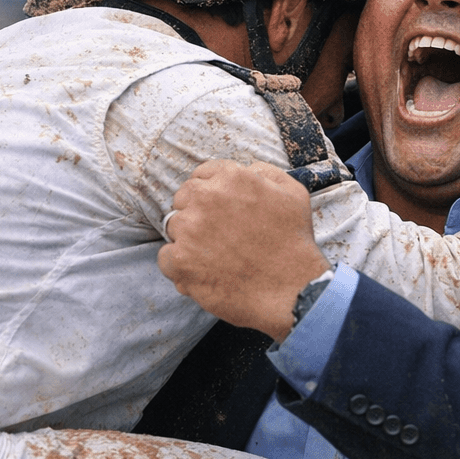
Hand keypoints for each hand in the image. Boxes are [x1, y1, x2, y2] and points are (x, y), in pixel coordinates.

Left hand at [157, 160, 330, 341]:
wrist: (292, 289)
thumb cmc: (294, 243)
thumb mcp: (292, 193)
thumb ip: (265, 172)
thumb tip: (245, 169)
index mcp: (232, 178)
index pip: (201, 176)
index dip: (209, 195)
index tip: (218, 211)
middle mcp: (207, 198)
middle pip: (183, 199)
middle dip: (197, 214)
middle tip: (218, 236)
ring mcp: (190, 230)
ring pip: (174, 228)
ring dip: (189, 240)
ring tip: (216, 257)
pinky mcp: (181, 261)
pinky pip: (166, 258)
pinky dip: (180, 267)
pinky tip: (204, 272)